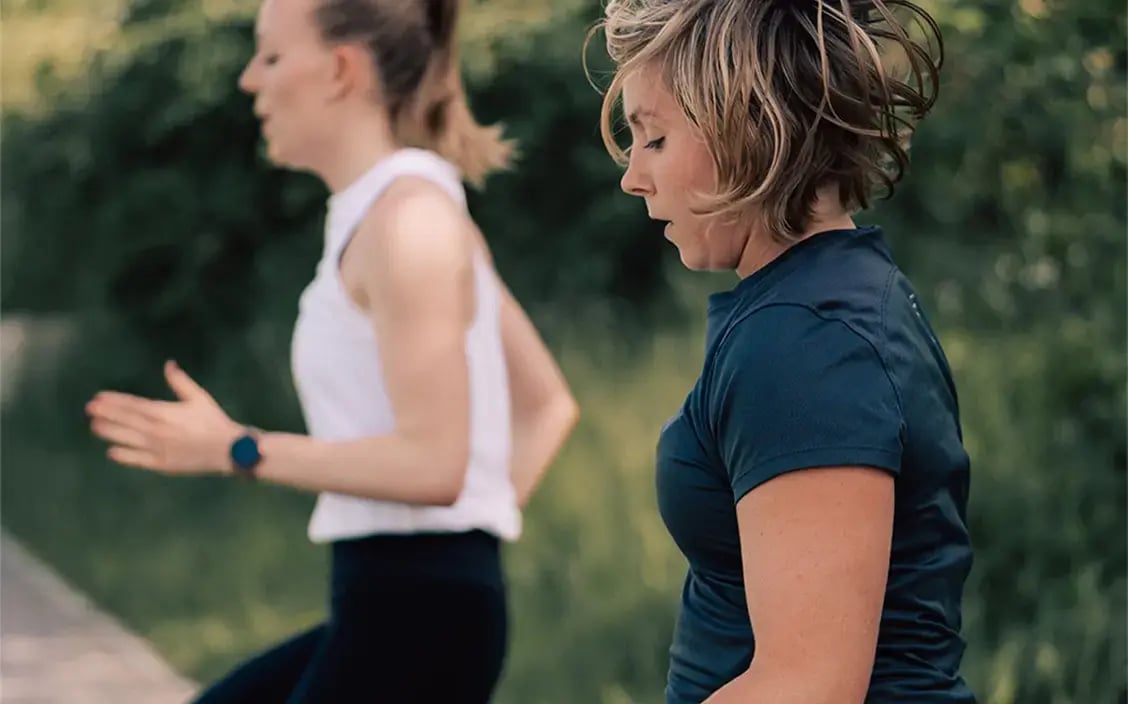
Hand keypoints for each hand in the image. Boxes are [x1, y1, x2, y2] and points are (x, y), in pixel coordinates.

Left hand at [86, 361, 243, 474]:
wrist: (228, 450)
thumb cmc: (214, 421)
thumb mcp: (199, 397)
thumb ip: (180, 382)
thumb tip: (168, 364)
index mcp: (164, 412)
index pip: (132, 404)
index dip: (114, 400)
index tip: (98, 397)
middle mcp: (157, 431)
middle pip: (125, 421)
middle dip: (106, 414)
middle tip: (89, 409)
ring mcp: (157, 449)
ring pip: (126, 439)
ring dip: (109, 432)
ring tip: (94, 427)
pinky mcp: (161, 464)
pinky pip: (137, 460)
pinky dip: (123, 456)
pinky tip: (112, 452)